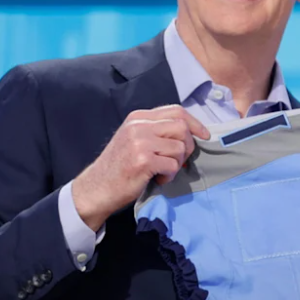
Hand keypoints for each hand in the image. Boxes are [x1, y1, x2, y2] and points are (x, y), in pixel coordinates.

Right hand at [71, 105, 209, 231]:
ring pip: (179, 147)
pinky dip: (170, 175)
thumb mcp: (135, 139)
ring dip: (177, 163)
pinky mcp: (143, 160)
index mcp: (138, 118)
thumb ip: (157, 130)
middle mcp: (139, 126)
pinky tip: (158, 178)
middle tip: (178, 160)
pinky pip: (173, 165)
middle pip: (182, 127)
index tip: (204, 135)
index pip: (176, 111)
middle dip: (188, 146)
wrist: (96, 188)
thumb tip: (190, 132)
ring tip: (162, 171)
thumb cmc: (119, 166)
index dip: (195, 123)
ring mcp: (140, 142)